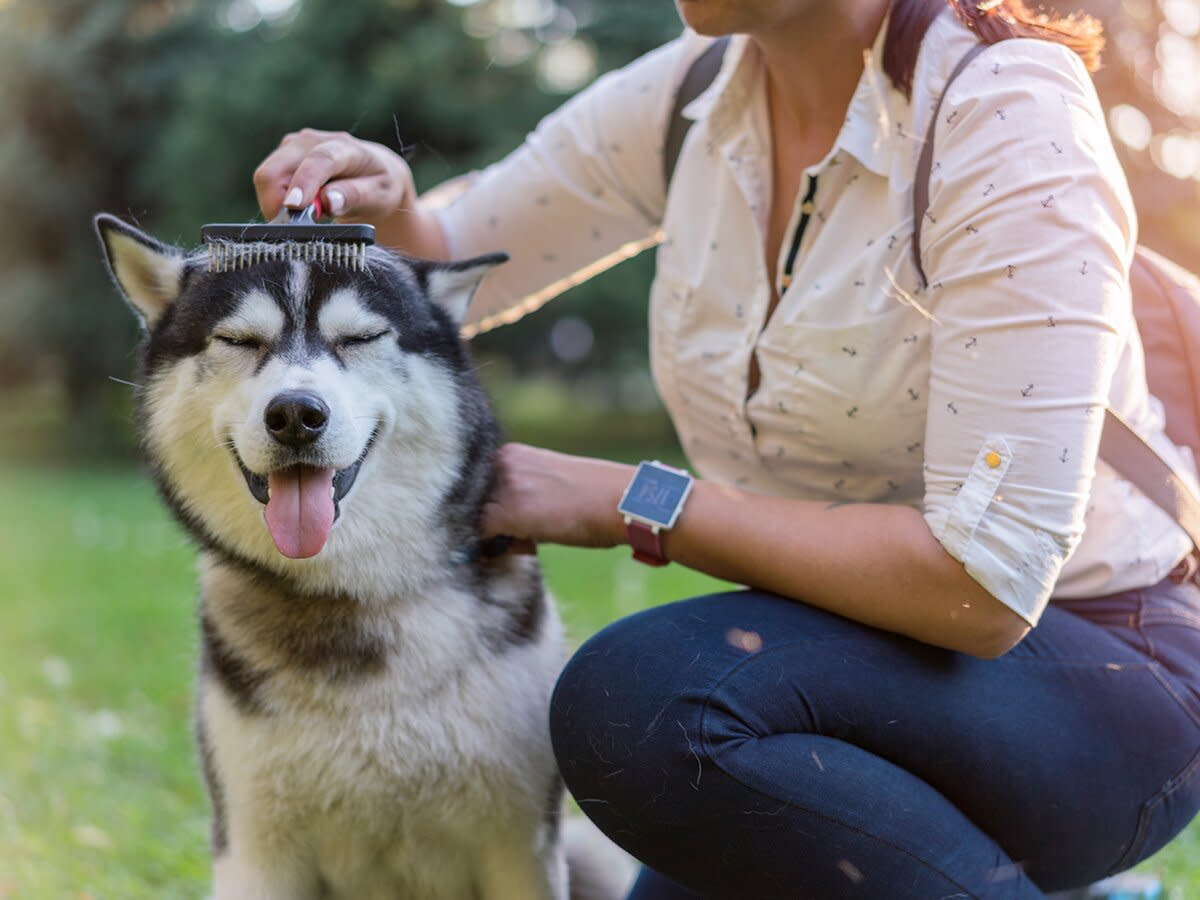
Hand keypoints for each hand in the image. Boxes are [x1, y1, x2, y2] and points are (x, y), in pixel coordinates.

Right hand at [253, 128, 413, 223]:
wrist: (373, 173)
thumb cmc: (379, 187)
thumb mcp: (379, 196)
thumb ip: (355, 196)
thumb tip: (329, 201)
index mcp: (345, 148)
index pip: (319, 160)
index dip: (303, 182)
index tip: (294, 206)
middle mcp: (314, 140)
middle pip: (276, 170)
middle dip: (278, 204)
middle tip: (298, 229)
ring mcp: (294, 145)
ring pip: (266, 177)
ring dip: (277, 204)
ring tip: (307, 217)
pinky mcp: (283, 154)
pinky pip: (267, 181)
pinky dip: (277, 200)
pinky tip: (301, 207)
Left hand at [481, 443, 632, 548]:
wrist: (623, 500)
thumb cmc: (596, 499)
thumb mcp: (550, 485)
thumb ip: (520, 496)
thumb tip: (496, 529)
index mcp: (512, 453)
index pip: (480, 489)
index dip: (495, 512)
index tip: (517, 525)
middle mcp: (502, 463)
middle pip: (475, 505)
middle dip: (493, 526)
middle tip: (529, 535)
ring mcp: (504, 486)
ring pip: (477, 521)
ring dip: (498, 537)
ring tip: (536, 537)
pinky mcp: (509, 512)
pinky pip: (483, 538)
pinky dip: (498, 549)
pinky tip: (534, 543)